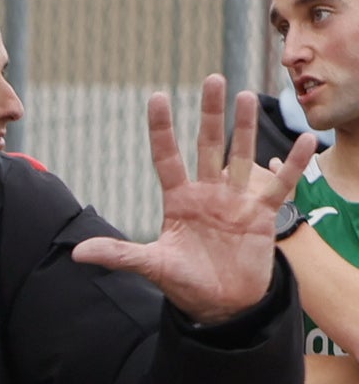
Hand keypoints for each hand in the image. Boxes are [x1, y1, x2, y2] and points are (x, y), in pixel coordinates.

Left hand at [76, 76, 310, 321]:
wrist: (222, 304)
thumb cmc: (185, 282)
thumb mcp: (151, 265)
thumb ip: (119, 255)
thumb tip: (76, 253)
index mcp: (178, 200)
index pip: (167, 157)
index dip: (162, 129)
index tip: (157, 97)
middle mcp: (207, 192)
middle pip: (208, 145)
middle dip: (210, 114)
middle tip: (212, 79)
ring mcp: (236, 199)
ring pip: (242, 155)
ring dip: (244, 128)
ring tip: (246, 96)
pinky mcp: (262, 213)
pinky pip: (281, 184)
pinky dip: (293, 164)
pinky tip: (307, 140)